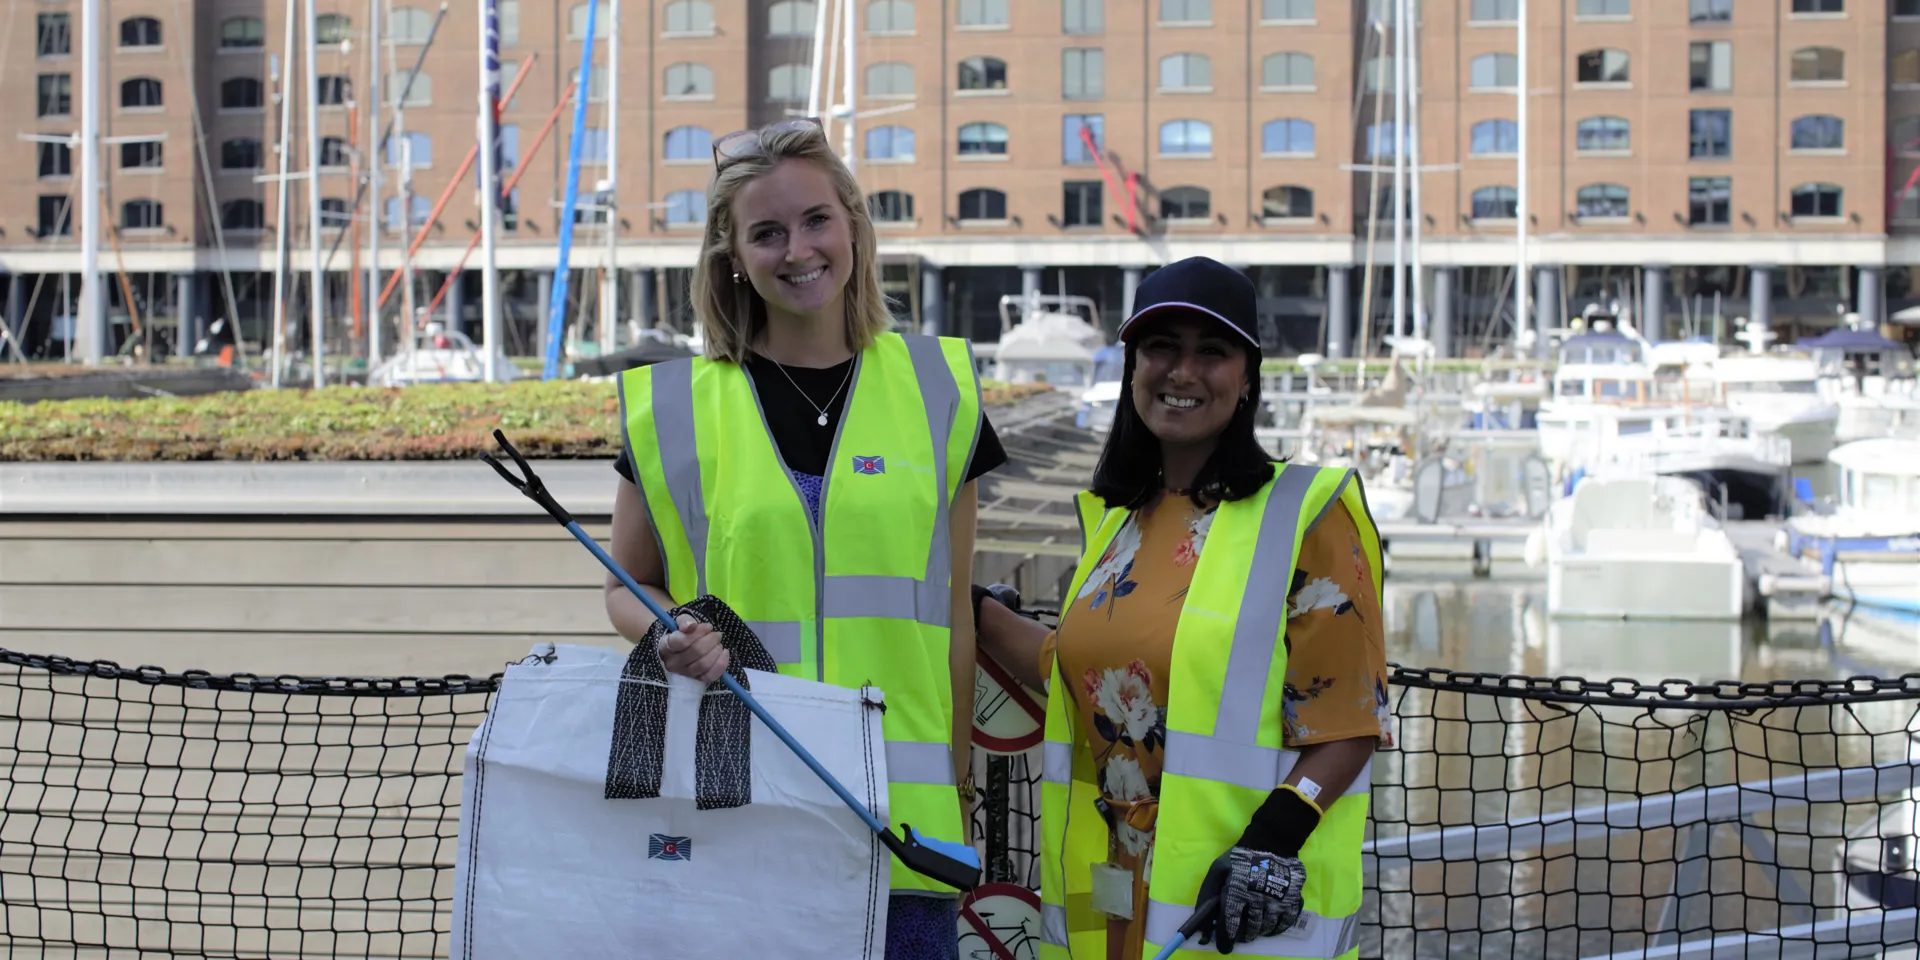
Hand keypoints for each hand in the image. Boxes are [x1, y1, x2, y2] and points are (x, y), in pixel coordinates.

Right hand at [658, 613, 728, 683]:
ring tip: (719, 644)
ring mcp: (684, 674)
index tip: (709, 627)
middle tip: (717, 634)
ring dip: (716, 651)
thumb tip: (691, 626)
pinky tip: (724, 653)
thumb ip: (685, 621)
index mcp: (666, 646)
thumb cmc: (682, 634)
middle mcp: (672, 663)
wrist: (682, 650)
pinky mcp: (696, 681)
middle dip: (711, 640)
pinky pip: (711, 675)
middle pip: (696, 651)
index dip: (699, 632)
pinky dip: (721, 664)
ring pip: (704, 664)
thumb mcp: (681, 623)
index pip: (683, 641)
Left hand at [1195, 784, 1320, 952]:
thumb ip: (1207, 895)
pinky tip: (1270, 925)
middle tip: (1240, 935)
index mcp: (1237, 891)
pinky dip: (1277, 928)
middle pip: (1250, 929)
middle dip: (1243, 935)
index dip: (1225, 938)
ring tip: (1254, 928)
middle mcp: (1258, 899)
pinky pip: (1285, 923)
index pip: (1230, 923)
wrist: (1272, 842)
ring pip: (1267, 928)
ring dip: (1259, 932)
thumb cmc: (1240, 858)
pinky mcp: (1293, 899)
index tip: (1224, 947)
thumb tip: (1201, 921)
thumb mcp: (1217, 870)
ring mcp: (1278, 900)